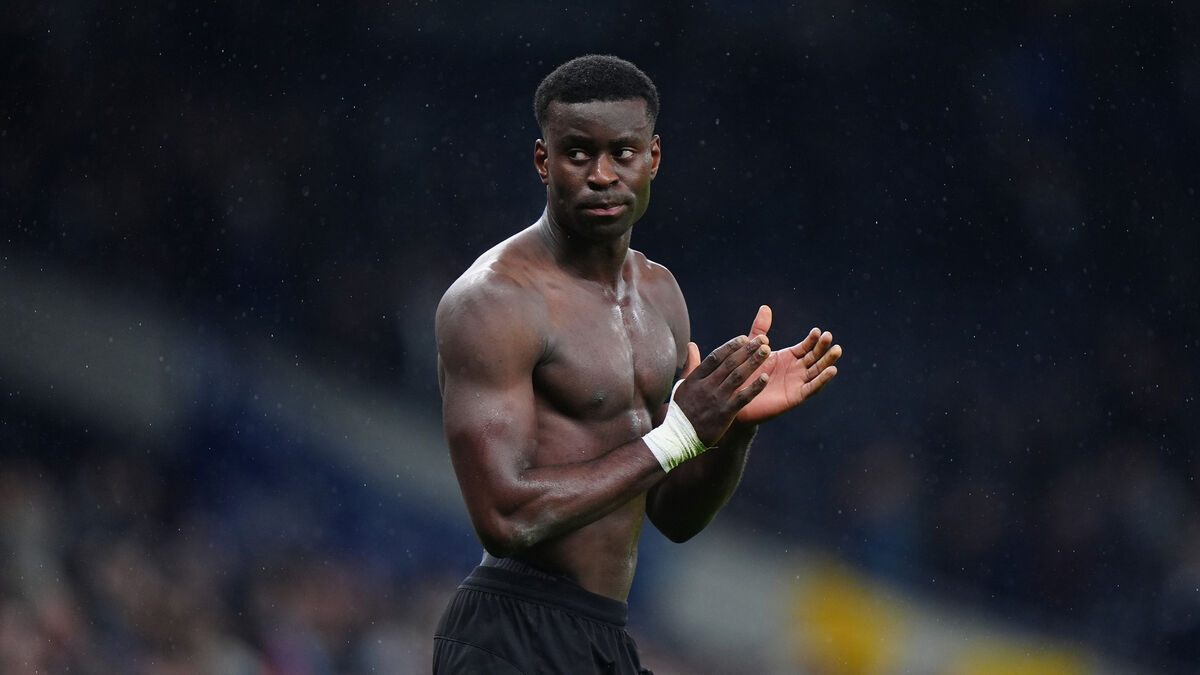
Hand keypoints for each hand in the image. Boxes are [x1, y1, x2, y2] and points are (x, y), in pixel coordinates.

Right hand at [673, 334, 770, 444]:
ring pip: (737, 376)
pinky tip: (765, 378)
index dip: (731, 346)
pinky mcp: (724, 413)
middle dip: (747, 349)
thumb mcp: (681, 385)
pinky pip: (743, 397)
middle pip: (729, 363)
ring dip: (753, 362)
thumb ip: (690, 365)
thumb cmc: (680, 411)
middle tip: (762, 340)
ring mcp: (716, 399)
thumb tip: (691, 345)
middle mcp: (706, 386)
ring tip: (766, 351)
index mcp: (696, 378)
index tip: (744, 338)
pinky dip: (755, 387)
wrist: (678, 438)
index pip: (716, 357)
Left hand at [735, 305, 841, 423]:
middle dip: (823, 347)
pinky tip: (832, 370)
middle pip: (815, 357)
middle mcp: (797, 370)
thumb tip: (765, 307)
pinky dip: (822, 380)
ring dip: (827, 361)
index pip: (806, 346)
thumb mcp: (753, 348)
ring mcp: (798, 383)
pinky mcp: (796, 397)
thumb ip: (760, 329)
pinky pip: (812, 388)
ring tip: (837, 350)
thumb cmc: (746, 374)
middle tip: (829, 336)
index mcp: (789, 357)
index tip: (817, 331)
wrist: (737, 398)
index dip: (813, 339)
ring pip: (817, 371)